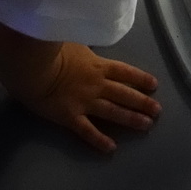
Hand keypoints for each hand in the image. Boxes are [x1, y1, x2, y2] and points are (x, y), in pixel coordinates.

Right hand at [20, 42, 162, 152]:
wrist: (33, 66)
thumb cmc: (50, 48)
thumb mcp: (74, 40)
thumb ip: (86, 49)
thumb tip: (92, 46)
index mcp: (98, 65)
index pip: (125, 72)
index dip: (140, 79)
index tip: (154, 85)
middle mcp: (97, 85)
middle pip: (124, 94)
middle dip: (142, 102)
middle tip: (157, 111)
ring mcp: (85, 102)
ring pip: (114, 112)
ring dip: (131, 119)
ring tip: (146, 126)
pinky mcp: (70, 117)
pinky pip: (88, 131)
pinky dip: (100, 140)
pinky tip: (112, 149)